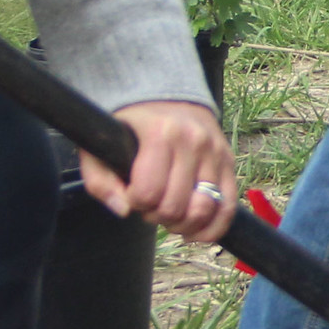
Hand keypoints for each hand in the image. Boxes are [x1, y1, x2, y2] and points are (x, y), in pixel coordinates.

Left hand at [80, 99, 235, 241]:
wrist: (167, 97)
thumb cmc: (130, 126)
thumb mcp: (102, 146)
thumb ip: (100, 181)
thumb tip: (123, 210)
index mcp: (160, 133)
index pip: (148, 192)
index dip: (135, 203)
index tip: (132, 192)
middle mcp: (193, 141)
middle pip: (175, 207)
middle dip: (156, 215)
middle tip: (149, 204)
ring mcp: (215, 152)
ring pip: (203, 211)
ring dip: (182, 224)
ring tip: (169, 214)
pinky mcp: (228, 162)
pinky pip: (228, 207)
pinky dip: (212, 228)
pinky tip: (196, 232)